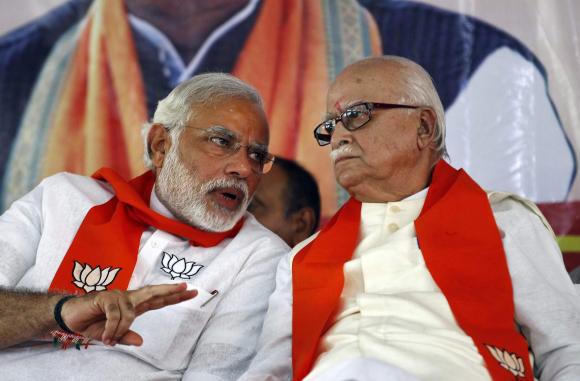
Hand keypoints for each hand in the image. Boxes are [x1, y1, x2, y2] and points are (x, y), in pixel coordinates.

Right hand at [60, 283, 196, 345]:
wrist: (69, 316)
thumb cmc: (92, 323)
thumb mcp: (111, 335)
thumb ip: (125, 336)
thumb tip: (140, 342)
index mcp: (133, 305)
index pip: (158, 299)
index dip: (174, 295)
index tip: (190, 292)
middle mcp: (128, 298)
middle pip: (153, 293)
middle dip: (170, 290)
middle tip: (186, 288)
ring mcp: (117, 296)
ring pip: (131, 311)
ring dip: (121, 329)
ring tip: (109, 339)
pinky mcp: (105, 297)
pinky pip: (115, 314)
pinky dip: (112, 327)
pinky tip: (105, 336)